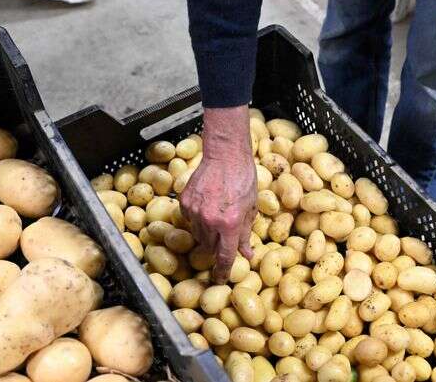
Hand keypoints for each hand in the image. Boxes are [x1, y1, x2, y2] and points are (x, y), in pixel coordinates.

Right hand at [180, 106, 256, 283]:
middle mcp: (210, 220)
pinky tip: (208, 208)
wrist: (225, 155)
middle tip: (225, 240)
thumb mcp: (251, 208)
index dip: (222, 271)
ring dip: (208, 235)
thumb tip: (246, 255)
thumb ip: (246, 233)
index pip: (224, 257)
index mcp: (230, 223)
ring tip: (218, 219)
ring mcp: (194, 211)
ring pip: (199, 236)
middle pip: (210, 248)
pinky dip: (198, 220)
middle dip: (217, 248)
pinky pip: (190, 221)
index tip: (220, 279)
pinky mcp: (184, 202)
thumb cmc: (243, 178)